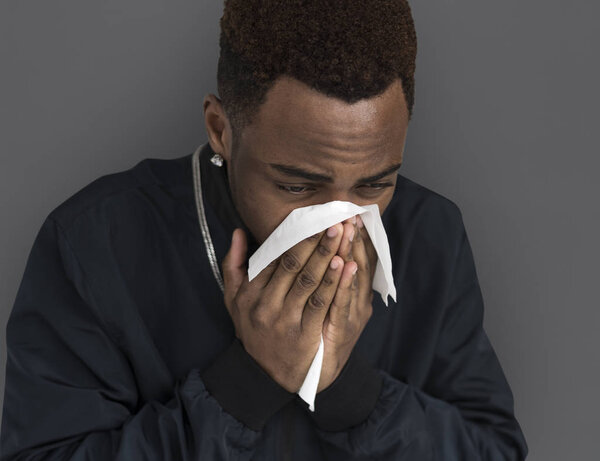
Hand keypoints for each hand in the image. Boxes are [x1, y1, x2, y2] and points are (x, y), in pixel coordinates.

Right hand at [221, 223, 345, 392]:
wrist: (264, 375)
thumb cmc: (252, 330)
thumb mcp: (233, 300)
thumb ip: (234, 265)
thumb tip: (239, 232)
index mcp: (250, 293)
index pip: (274, 258)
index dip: (295, 236)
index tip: (312, 218)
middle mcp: (266, 305)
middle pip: (294, 266)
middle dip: (315, 240)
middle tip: (332, 219)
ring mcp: (286, 321)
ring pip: (309, 282)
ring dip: (327, 255)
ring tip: (342, 234)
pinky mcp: (305, 335)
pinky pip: (322, 304)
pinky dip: (334, 283)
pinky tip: (345, 265)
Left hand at [317, 214, 377, 392]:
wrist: (317, 375)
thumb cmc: (321, 335)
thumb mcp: (330, 305)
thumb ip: (327, 278)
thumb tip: (328, 251)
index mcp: (353, 293)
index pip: (357, 258)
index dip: (354, 237)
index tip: (347, 214)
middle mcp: (358, 301)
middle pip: (357, 263)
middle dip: (353, 238)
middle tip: (348, 214)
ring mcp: (352, 314)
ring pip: (354, 279)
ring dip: (351, 252)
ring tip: (348, 229)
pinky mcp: (344, 329)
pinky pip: (343, 303)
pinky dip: (345, 283)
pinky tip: (344, 264)